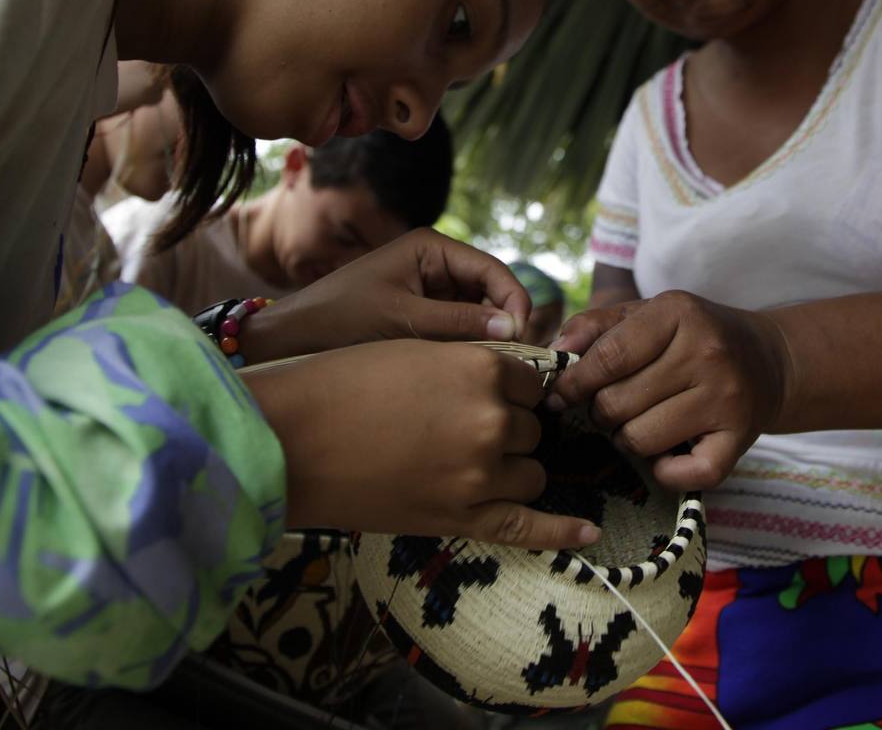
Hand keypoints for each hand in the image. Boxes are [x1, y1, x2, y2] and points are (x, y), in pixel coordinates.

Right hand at [243, 340, 600, 549]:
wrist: (292, 440)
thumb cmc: (341, 385)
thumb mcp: (414, 350)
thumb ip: (468, 364)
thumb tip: (512, 383)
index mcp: (481, 368)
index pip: (529, 384)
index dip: (508, 391)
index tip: (484, 397)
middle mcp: (490, 421)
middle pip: (531, 430)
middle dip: (505, 429)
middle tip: (455, 430)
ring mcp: (480, 474)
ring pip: (531, 474)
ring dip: (512, 469)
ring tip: (466, 464)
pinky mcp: (461, 519)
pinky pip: (528, 528)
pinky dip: (563, 531)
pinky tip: (589, 531)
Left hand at [246, 229, 531, 359]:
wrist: (289, 340)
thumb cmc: (338, 319)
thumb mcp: (401, 320)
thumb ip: (458, 323)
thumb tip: (513, 329)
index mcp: (429, 248)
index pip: (491, 270)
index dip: (513, 300)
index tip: (523, 336)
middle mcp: (434, 265)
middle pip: (489, 293)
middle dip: (503, 323)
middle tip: (516, 361)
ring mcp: (428, 292)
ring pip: (476, 315)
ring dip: (486, 340)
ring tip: (495, 371)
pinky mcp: (420, 317)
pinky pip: (457, 331)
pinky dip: (466, 349)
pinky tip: (469, 372)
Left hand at [550, 290, 792, 490]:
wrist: (769, 359)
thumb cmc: (694, 336)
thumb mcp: (648, 314)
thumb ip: (596, 326)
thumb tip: (556, 351)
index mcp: (678, 313)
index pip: (607, 357)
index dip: (573, 383)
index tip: (559, 395)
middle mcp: (706, 353)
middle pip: (617, 403)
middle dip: (601, 411)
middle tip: (612, 406)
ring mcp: (725, 398)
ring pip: (639, 439)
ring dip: (627, 439)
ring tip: (639, 422)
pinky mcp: (739, 439)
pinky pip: (681, 474)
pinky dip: (663, 471)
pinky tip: (666, 452)